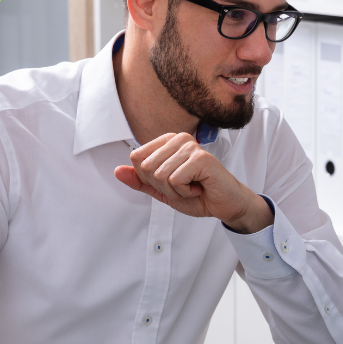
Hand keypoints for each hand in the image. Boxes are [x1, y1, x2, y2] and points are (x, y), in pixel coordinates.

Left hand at [114, 132, 274, 233]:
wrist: (225, 205)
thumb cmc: (198, 194)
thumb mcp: (162, 191)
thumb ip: (140, 181)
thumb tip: (117, 171)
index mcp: (167, 141)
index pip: (136, 158)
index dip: (149, 179)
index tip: (171, 182)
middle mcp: (179, 138)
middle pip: (146, 167)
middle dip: (162, 187)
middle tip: (184, 186)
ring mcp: (190, 146)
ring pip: (160, 175)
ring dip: (175, 191)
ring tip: (192, 187)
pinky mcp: (201, 158)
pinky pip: (175, 180)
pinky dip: (185, 192)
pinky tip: (199, 187)